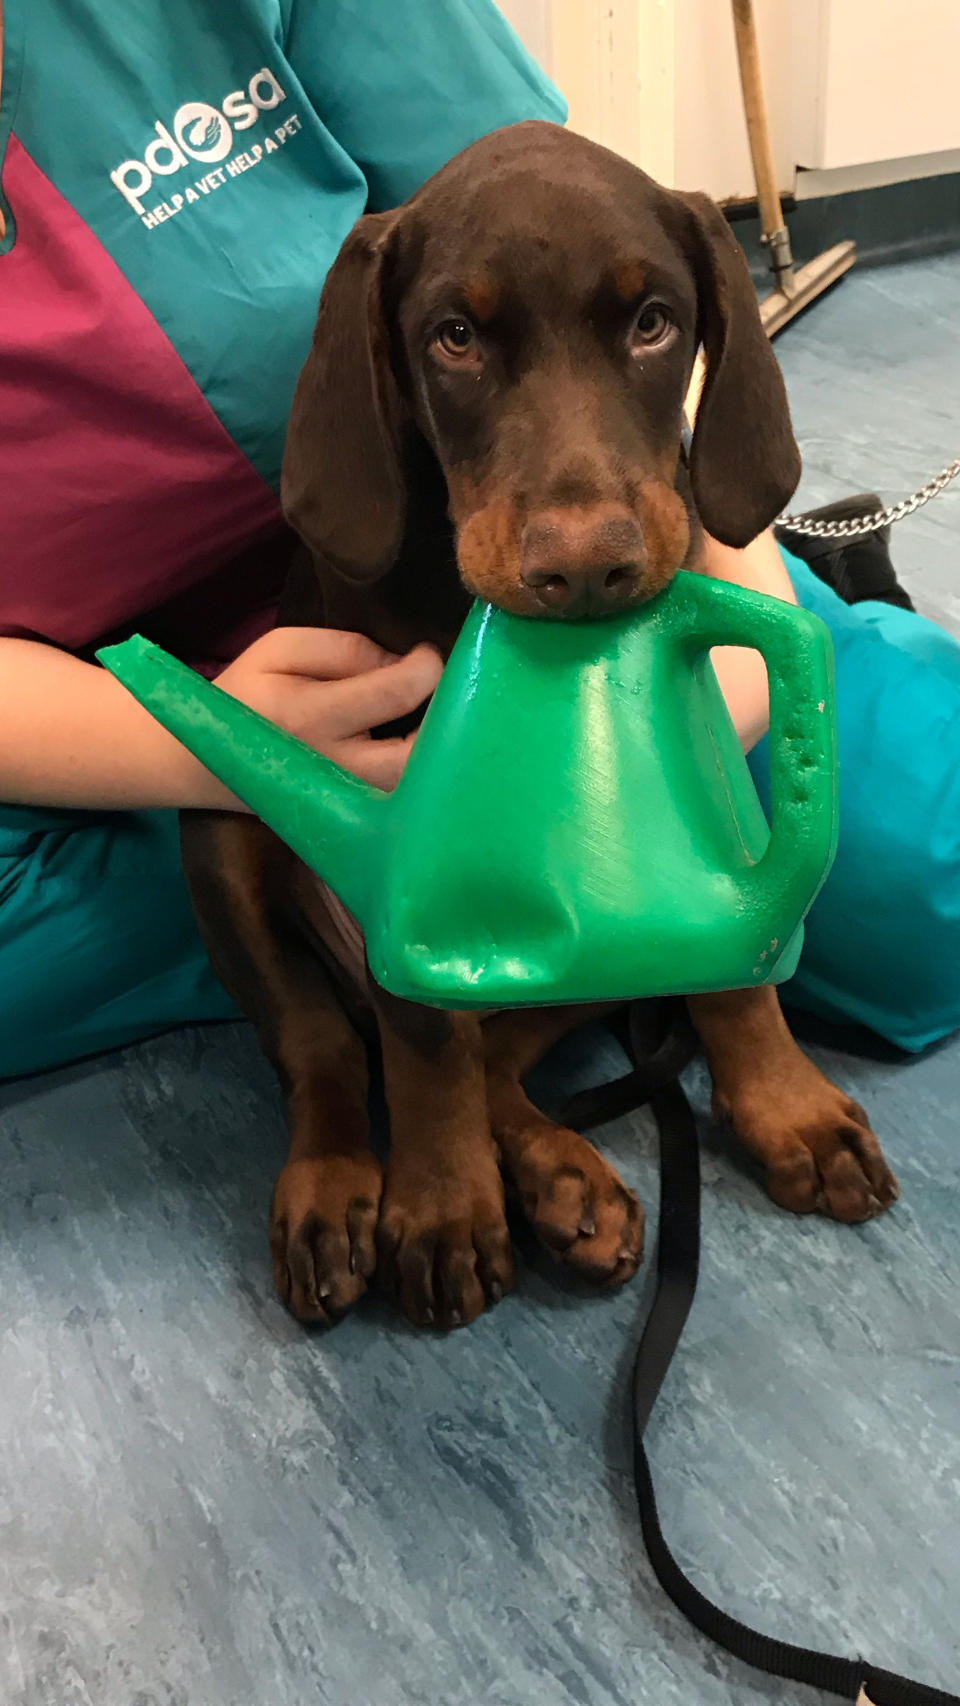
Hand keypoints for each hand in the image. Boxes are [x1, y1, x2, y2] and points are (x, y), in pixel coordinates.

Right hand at [215, 628, 442, 790]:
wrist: (204, 763)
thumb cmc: (246, 694)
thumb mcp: (280, 649)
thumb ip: (344, 649)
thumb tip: (403, 664)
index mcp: (310, 716)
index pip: (395, 693)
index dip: (427, 668)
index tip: (426, 654)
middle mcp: (334, 765)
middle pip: (417, 756)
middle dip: (446, 724)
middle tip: (446, 697)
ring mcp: (344, 799)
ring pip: (416, 791)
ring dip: (439, 756)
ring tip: (438, 723)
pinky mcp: (351, 818)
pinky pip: (403, 803)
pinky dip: (424, 777)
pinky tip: (424, 751)